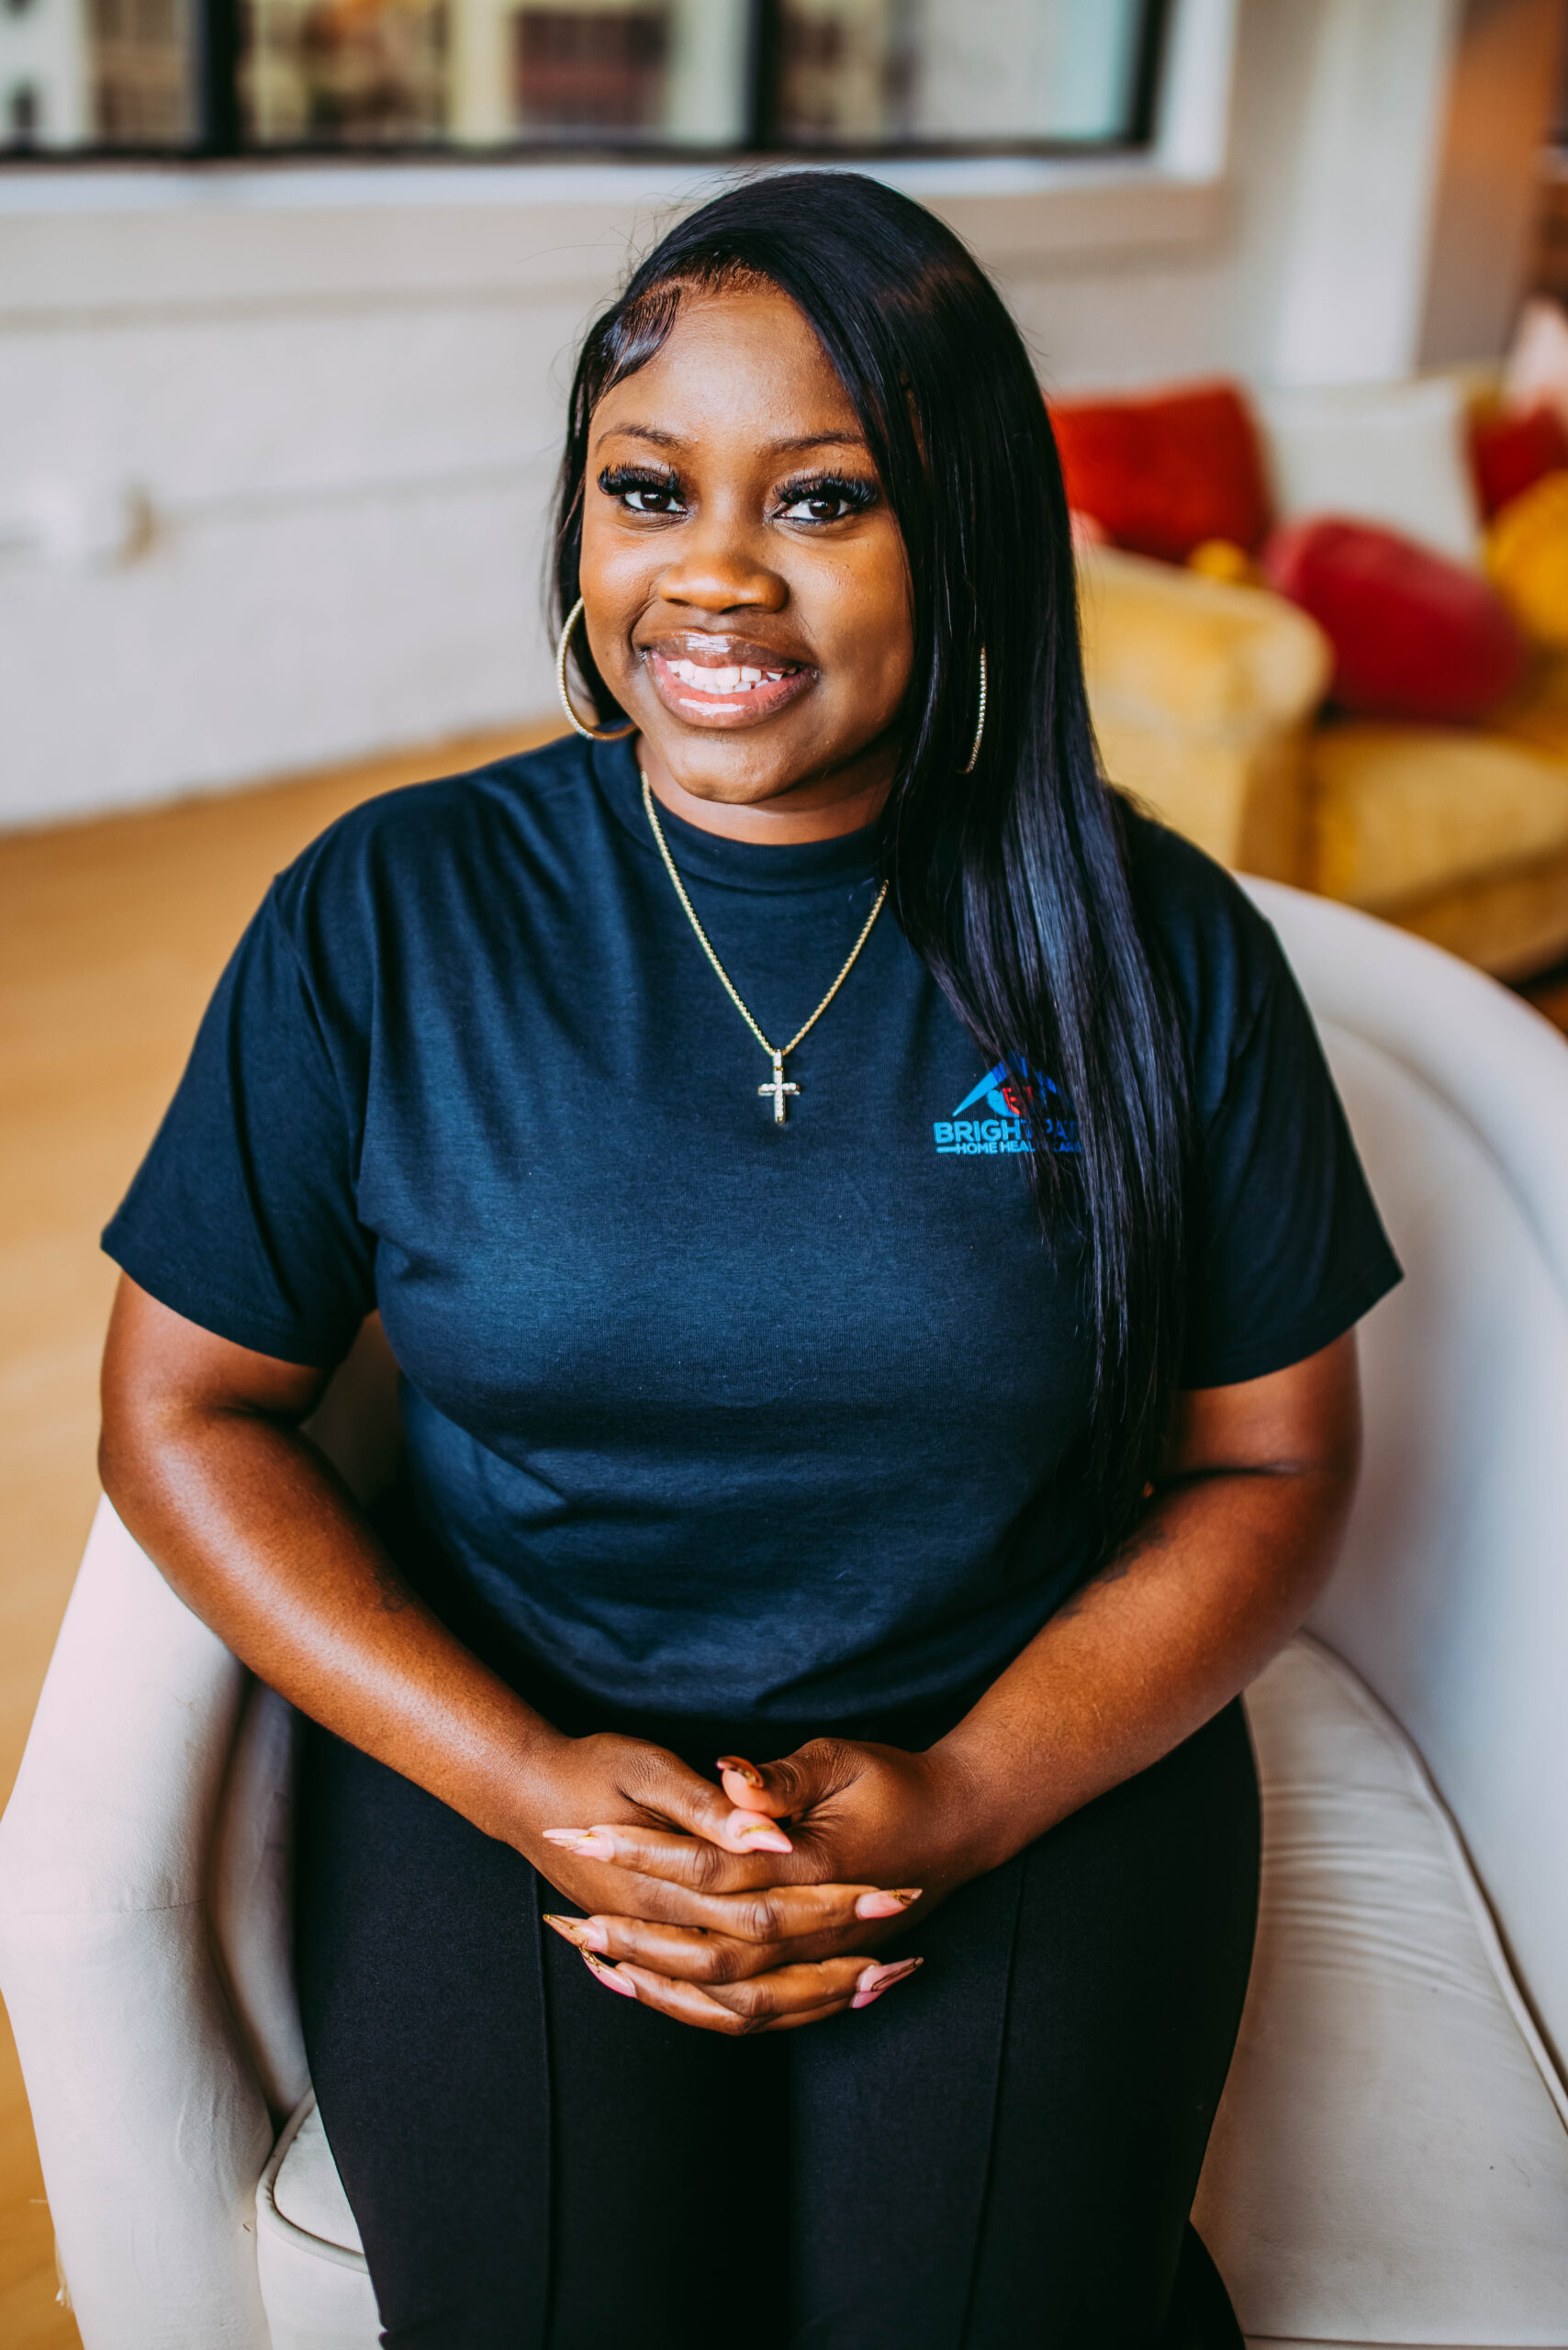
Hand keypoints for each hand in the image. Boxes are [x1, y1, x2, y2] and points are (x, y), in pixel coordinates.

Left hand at [541, 1736, 993, 2033]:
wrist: (961, 1824)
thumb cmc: (897, 1783)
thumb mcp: (841, 1759)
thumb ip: (781, 1778)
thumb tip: (726, 1780)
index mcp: (811, 1872)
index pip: (706, 1870)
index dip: (638, 1856)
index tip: (576, 1835)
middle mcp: (812, 1932)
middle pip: (705, 1953)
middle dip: (629, 1935)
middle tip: (563, 1917)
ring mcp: (819, 1964)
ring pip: (724, 2001)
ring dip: (655, 1986)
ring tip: (591, 1961)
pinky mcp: (821, 1977)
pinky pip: (751, 2016)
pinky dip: (694, 2011)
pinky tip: (648, 1990)